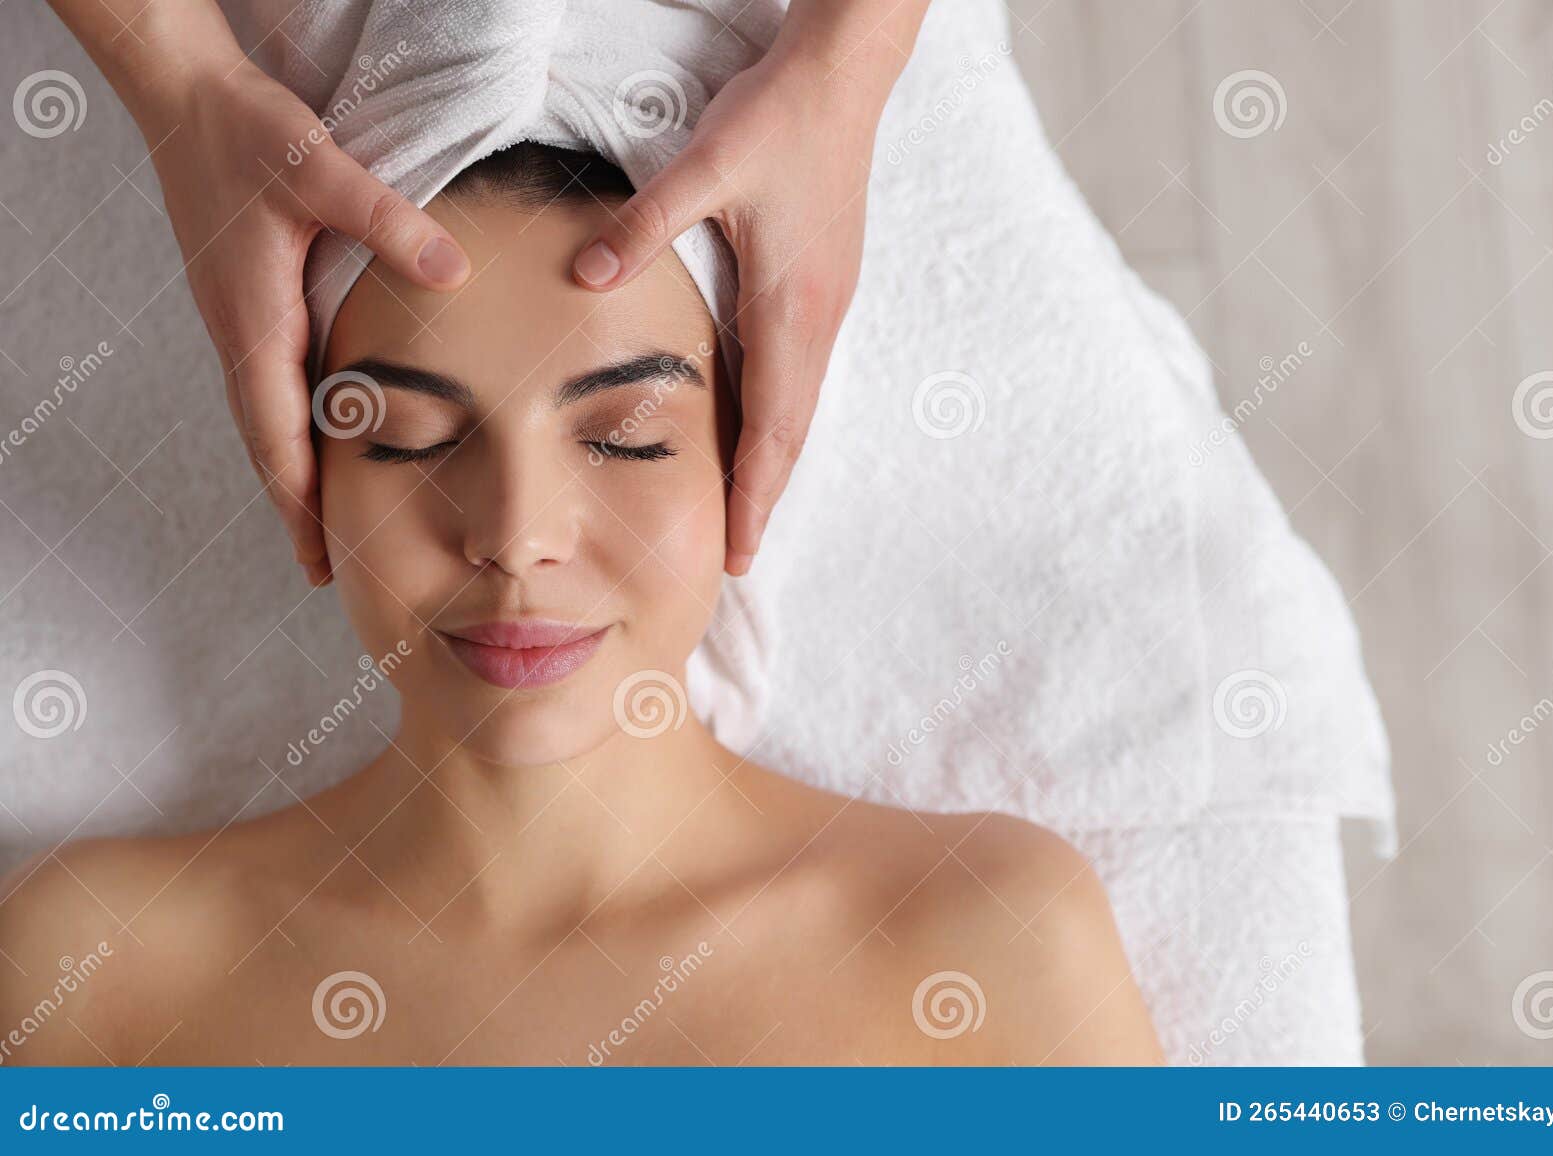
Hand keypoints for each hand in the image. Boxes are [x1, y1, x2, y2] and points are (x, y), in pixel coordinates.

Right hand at [137, 55, 471, 584]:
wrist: (191, 97)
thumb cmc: (247, 134)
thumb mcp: (321, 170)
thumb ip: (387, 220)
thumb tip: (454, 272)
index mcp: (254, 322)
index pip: (274, 434)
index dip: (297, 499)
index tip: (318, 557)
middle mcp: (242, 333)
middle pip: (267, 443)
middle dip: (295, 508)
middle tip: (324, 570)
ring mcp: (242, 320)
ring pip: (268, 417)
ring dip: (294, 473)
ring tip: (326, 525)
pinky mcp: (251, 303)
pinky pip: (274, 384)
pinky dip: (295, 427)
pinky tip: (324, 439)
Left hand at [569, 21, 913, 575]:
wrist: (843, 77)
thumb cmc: (779, 120)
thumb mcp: (705, 166)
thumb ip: (643, 225)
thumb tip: (584, 273)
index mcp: (791, 306)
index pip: (774, 427)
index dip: (754, 494)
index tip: (738, 552)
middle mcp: (816, 318)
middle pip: (792, 433)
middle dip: (765, 499)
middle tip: (739, 557)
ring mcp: (826, 304)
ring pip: (800, 407)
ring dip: (774, 463)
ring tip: (746, 510)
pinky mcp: (822, 285)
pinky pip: (800, 375)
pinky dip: (780, 419)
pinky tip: (757, 429)